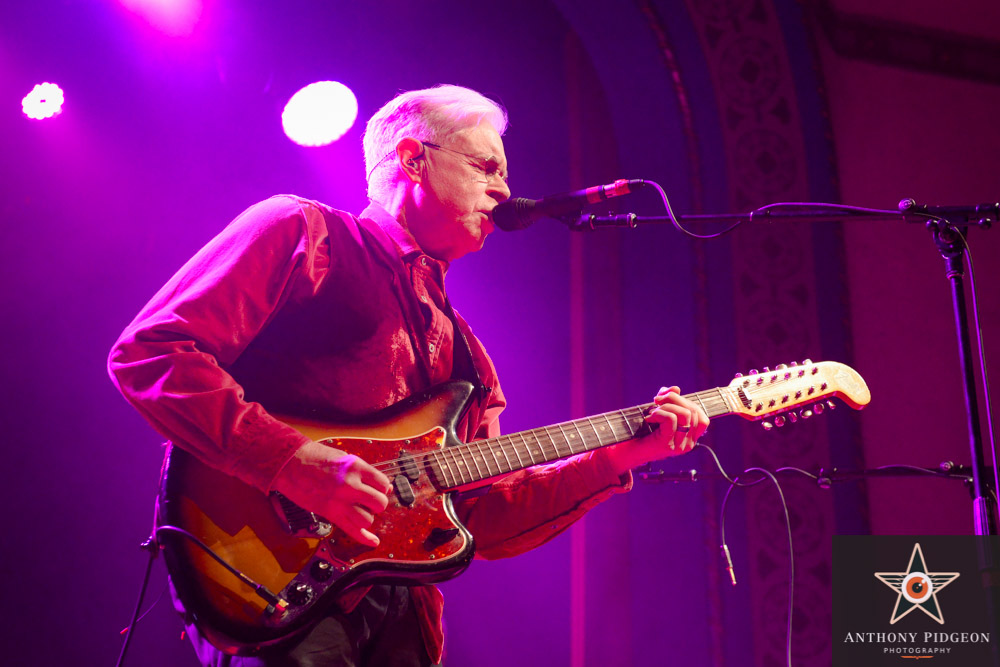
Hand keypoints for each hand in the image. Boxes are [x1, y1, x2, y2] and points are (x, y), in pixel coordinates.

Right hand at [272, 440, 392, 547]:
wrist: (290, 464)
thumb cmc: (316, 457)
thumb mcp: (345, 458)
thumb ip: (364, 473)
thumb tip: (386, 487)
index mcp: (355, 467)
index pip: (383, 483)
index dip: (383, 487)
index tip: (378, 489)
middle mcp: (350, 485)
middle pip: (379, 503)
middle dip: (378, 503)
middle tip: (370, 500)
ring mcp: (340, 501)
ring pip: (368, 519)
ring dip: (368, 517)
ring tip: (361, 510)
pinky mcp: (330, 513)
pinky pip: (352, 530)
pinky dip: (365, 538)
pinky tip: (374, 541)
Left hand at [604, 386, 709, 474]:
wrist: (625, 453)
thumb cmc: (642, 433)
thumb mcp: (658, 413)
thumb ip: (668, 400)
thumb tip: (675, 388)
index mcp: (690, 438)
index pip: (702, 417)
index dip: (687, 403)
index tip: (668, 399)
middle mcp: (688, 444)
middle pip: (693, 411)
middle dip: (674, 399)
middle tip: (656, 400)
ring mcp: (679, 446)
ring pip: (685, 414)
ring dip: (667, 405)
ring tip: (653, 410)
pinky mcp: (666, 444)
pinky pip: (671, 419)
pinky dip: (659, 412)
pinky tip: (649, 417)